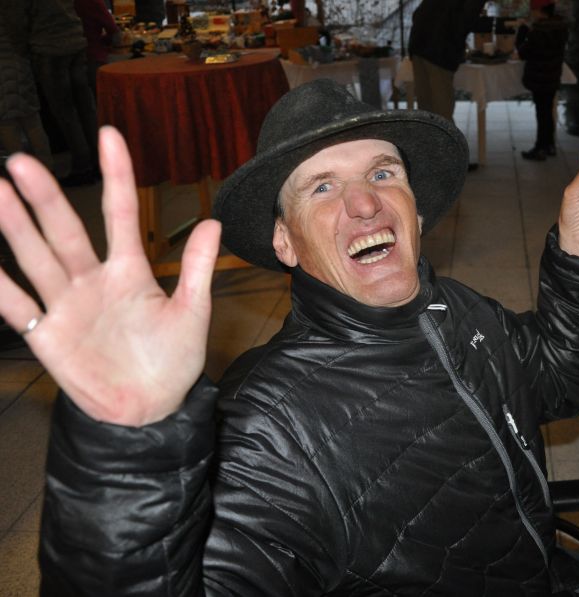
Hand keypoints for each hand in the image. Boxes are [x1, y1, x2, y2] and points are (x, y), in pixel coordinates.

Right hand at [0, 127, 220, 425]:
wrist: (152, 408)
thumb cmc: (172, 361)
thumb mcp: (192, 313)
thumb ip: (197, 269)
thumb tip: (213, 223)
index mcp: (129, 271)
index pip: (120, 214)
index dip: (117, 176)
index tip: (110, 136)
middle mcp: (93, 281)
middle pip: (66, 231)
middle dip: (45, 198)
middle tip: (22, 162)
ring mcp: (67, 306)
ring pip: (37, 259)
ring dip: (16, 228)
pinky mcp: (49, 336)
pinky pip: (18, 308)